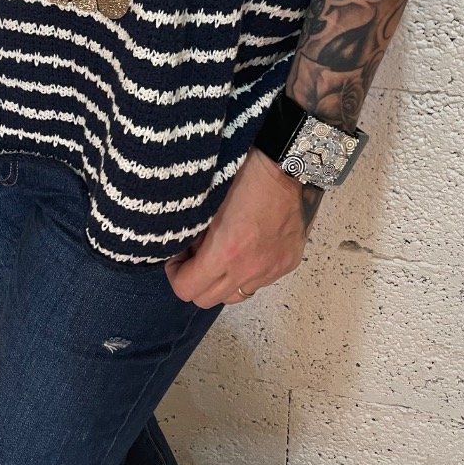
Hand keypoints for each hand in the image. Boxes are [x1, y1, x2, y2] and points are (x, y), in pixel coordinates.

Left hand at [165, 146, 322, 306]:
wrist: (287, 164)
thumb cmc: (244, 175)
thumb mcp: (208, 202)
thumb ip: (195, 233)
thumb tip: (186, 249)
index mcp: (225, 253)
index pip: (186, 289)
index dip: (175, 274)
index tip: (177, 257)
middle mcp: (249, 269)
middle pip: (208, 300)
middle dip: (196, 281)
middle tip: (195, 256)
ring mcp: (271, 270)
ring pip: (235, 295)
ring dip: (223, 281)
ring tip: (222, 255)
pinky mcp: (288, 264)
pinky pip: (260, 281)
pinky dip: (248, 271)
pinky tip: (248, 247)